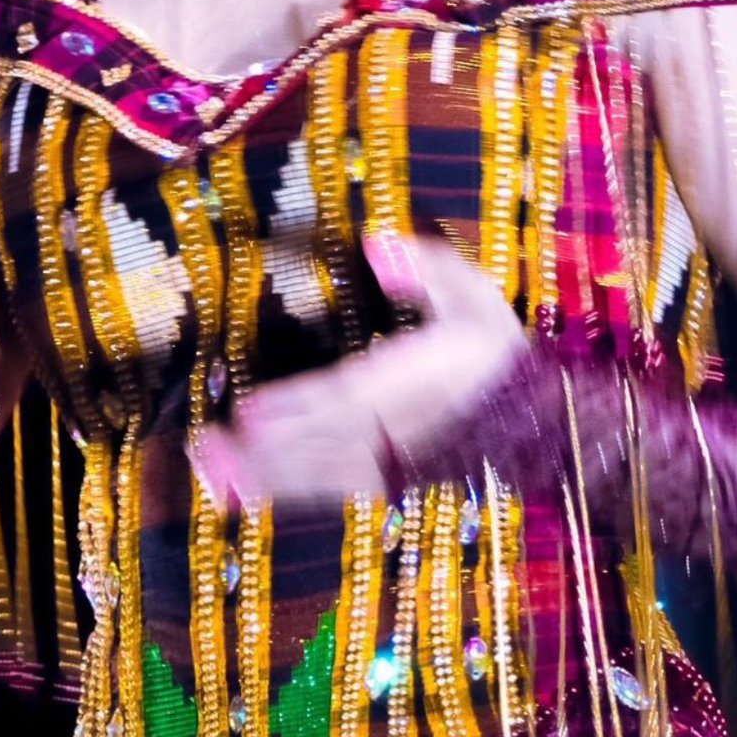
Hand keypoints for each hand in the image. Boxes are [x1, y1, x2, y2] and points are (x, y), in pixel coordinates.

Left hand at [185, 231, 530, 508]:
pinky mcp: (382, 477)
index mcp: (416, 381)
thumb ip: (428, 267)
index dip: (300, 405)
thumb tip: (379, 243)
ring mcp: (388, 459)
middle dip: (262, 450)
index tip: (251, 409)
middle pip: (321, 442)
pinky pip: (327, 489)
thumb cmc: (492, 349)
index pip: (351, 395)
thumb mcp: (473, 294)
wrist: (532, 419)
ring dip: (261, 476)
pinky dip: (282, 492)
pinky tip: (240, 493)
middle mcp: (397, 428)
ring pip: (318, 472)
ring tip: (209, 473)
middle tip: (204, 450)